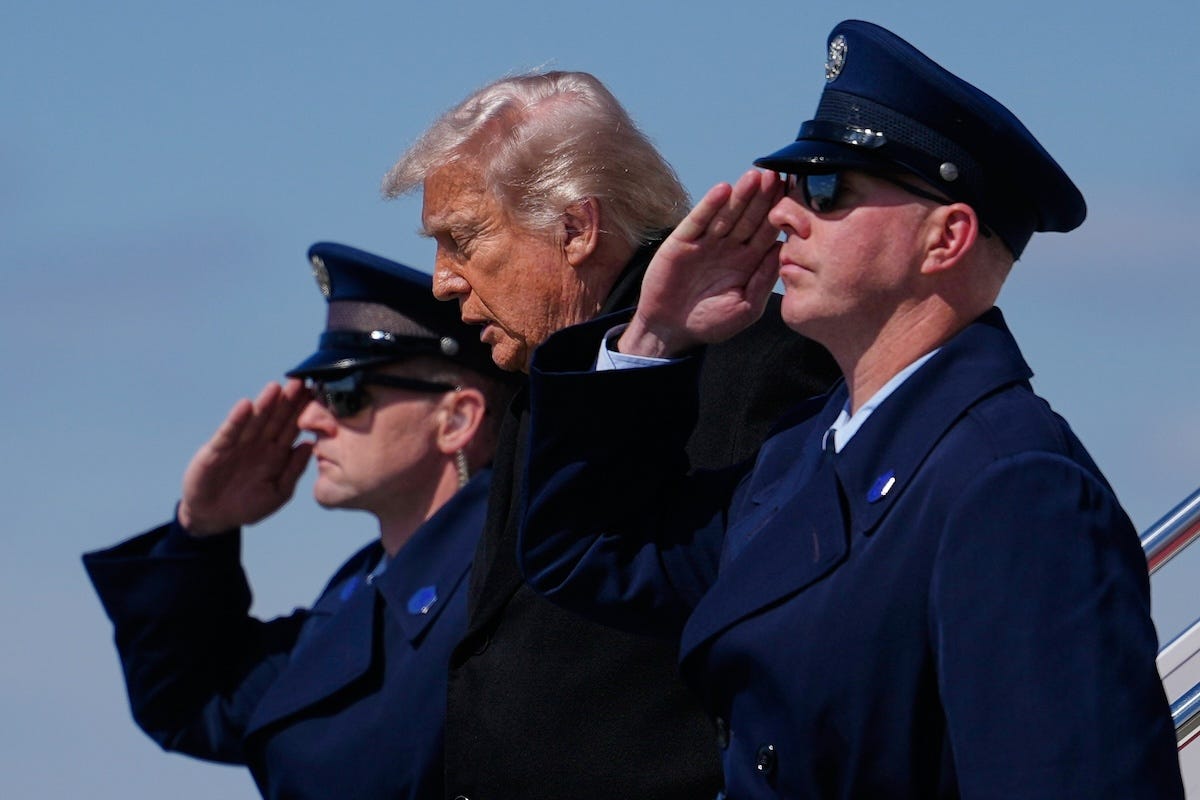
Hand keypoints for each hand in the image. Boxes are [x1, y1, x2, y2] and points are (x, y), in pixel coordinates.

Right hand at [177, 379, 313, 536]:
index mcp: (277, 453)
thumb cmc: (248, 505)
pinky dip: (237, 419)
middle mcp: (259, 444)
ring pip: (255, 421)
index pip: (293, 428)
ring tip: (276, 388)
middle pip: (276, 418)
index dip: (305, 412)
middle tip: (301, 382)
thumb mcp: (278, 492)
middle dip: (288, 401)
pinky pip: (229, 432)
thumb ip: (294, 470)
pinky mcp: (217, 449)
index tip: (319, 395)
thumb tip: (311, 446)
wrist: (213, 518)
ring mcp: (238, 445)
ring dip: (265, 404)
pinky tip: (246, 406)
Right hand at [619, 169, 782, 356]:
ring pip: (727, 214)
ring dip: (740, 195)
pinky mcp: (682, 242)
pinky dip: (709, 206)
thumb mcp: (746, 308)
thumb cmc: (710, 322)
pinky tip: (722, 190)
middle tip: (777, 175)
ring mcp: (706, 242)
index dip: (780, 213)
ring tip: (754, 176)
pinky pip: (698, 221)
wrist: (671, 330)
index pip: (768, 231)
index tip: (795, 194)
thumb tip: (782, 251)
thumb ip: (763, 281)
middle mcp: (730, 246)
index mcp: (749, 260)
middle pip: (750, 216)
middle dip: (763, 197)